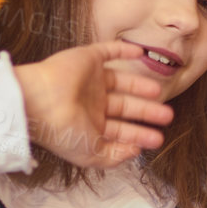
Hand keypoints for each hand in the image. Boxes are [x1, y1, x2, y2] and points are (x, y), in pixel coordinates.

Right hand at [14, 40, 173, 167]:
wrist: (39, 102)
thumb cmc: (62, 131)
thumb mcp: (90, 155)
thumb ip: (113, 157)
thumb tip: (134, 152)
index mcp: (88, 125)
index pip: (119, 130)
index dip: (139, 135)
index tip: (158, 139)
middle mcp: (90, 103)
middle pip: (125, 107)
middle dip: (146, 113)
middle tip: (167, 116)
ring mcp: (89, 81)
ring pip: (121, 83)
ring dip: (140, 86)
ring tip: (160, 93)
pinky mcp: (87, 59)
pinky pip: (109, 51)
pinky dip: (124, 51)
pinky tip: (141, 53)